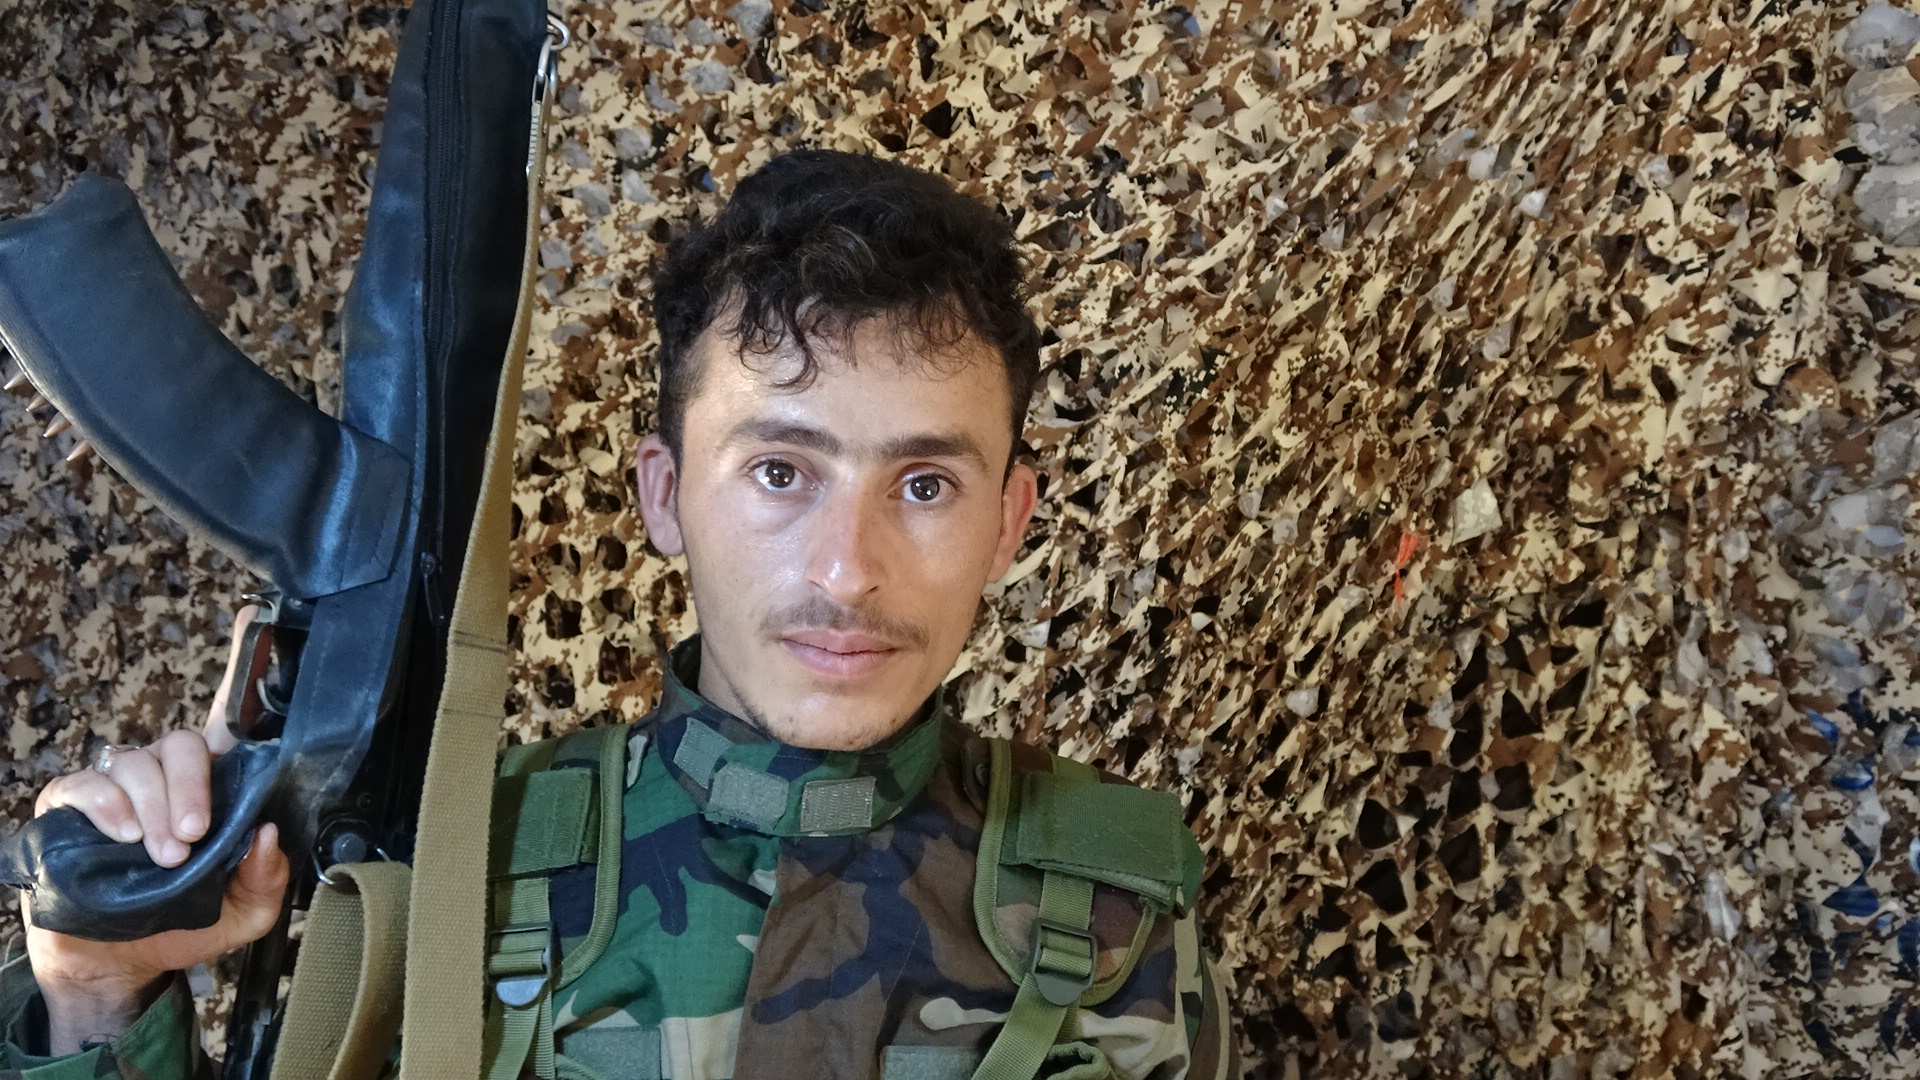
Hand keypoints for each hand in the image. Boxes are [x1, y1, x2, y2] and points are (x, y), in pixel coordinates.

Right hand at [23, 625, 289, 1052]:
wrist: (117, 965)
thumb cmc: (185, 925)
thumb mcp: (243, 914)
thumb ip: (264, 879)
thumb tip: (269, 834)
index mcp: (216, 789)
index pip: (232, 720)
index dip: (245, 670)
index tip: (258, 618)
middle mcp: (167, 775)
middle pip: (183, 744)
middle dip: (191, 788)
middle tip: (194, 838)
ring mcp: (118, 787)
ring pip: (137, 763)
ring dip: (153, 808)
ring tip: (161, 855)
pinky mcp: (70, 807)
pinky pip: (84, 785)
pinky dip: (106, 806)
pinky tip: (123, 834)